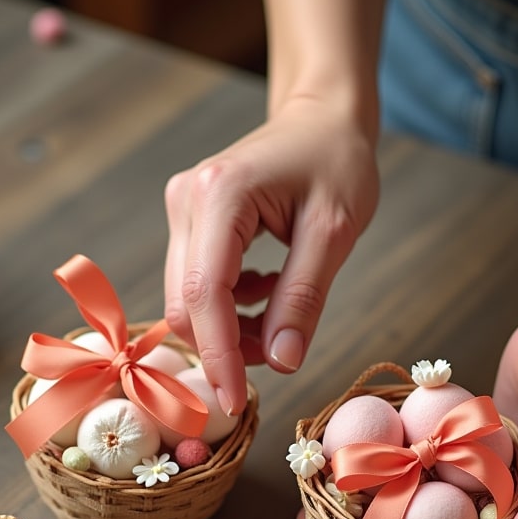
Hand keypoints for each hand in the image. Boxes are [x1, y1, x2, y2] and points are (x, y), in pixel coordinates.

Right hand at [163, 95, 378, 415]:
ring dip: (228, 329)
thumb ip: (304, 297)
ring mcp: (180, 209)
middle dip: (225, 346)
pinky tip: (266, 289)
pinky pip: (193, 284)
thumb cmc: (337, 161)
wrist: (321, 116)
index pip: (204, 293)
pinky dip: (227, 307)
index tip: (235, 402)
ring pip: (184, 300)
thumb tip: (281, 362)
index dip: (217, 355)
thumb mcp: (335, 231)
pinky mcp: (186, 220)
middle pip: (184, 303)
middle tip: (280, 354)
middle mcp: (186, 200)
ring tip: (280, 316)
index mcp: (220, 195)